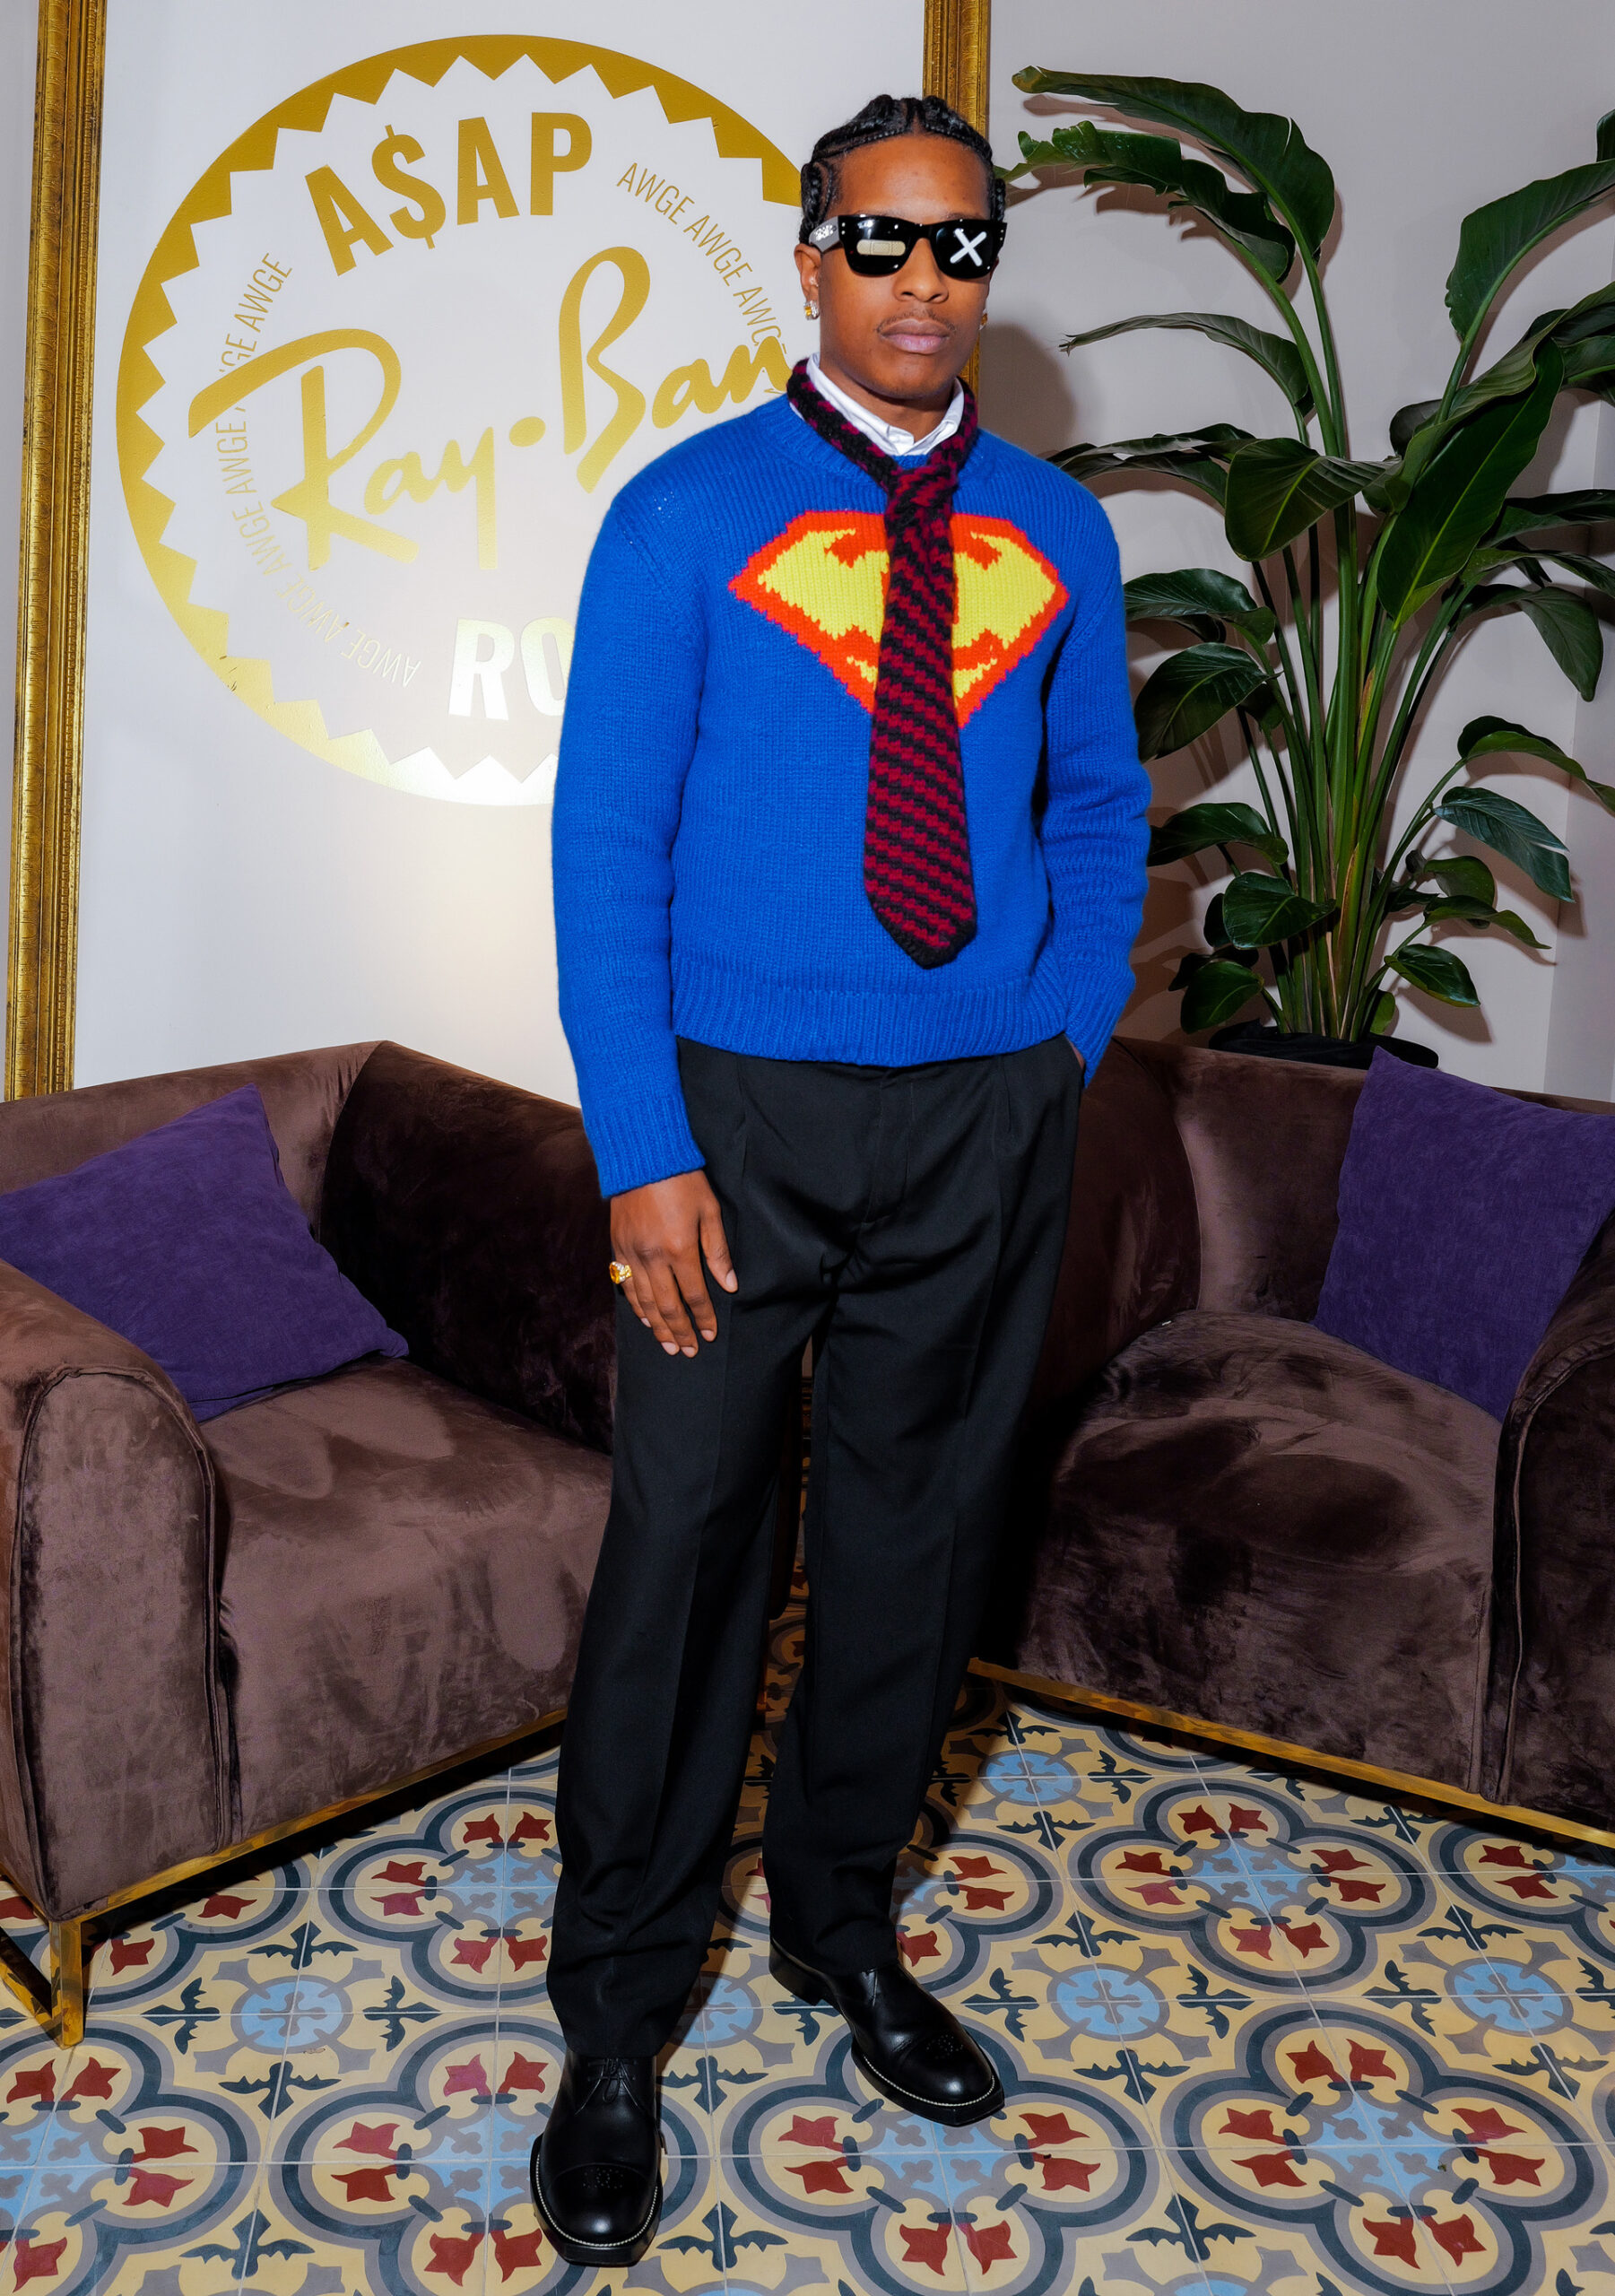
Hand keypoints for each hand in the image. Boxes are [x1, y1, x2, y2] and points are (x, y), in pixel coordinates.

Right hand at [611, 1171, 736, 1356]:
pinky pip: (625, 1284)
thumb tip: (730, 1285)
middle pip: (668, 1305)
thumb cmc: (682, 1179)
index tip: (709, 1335)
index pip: (695, 1295)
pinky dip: (636, 1305)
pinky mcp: (618, 1245)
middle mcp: (653, 1256)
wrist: (642, 1156)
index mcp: (680, 1249)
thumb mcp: (710, 1211)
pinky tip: (644, 1318)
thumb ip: (718, 1252)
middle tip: (688, 1351)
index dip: (703, 1318)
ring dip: (657, 1326)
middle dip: (680, 1331)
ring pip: (645, 1301)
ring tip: (668, 1345)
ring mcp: (632, 1252)